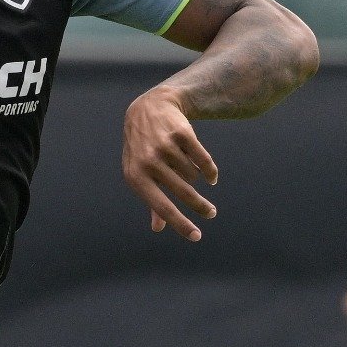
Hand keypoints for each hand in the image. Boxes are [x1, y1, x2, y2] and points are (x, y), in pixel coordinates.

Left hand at [122, 86, 217, 240]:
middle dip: (201, 207)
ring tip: (187, 168)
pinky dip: (209, 170)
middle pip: (184, 193)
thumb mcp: (140, 173)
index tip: (197, 237)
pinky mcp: (181, 133)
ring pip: (193, 176)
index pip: (161, 207)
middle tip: (211, 213)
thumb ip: (151, 201)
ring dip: (194, 176)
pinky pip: (203, 160)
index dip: (180, 224)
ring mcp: (164, 146)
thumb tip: (158, 228)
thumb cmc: (143, 150)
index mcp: (135, 177)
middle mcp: (148, 162)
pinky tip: (210, 175)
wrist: (148, 110)